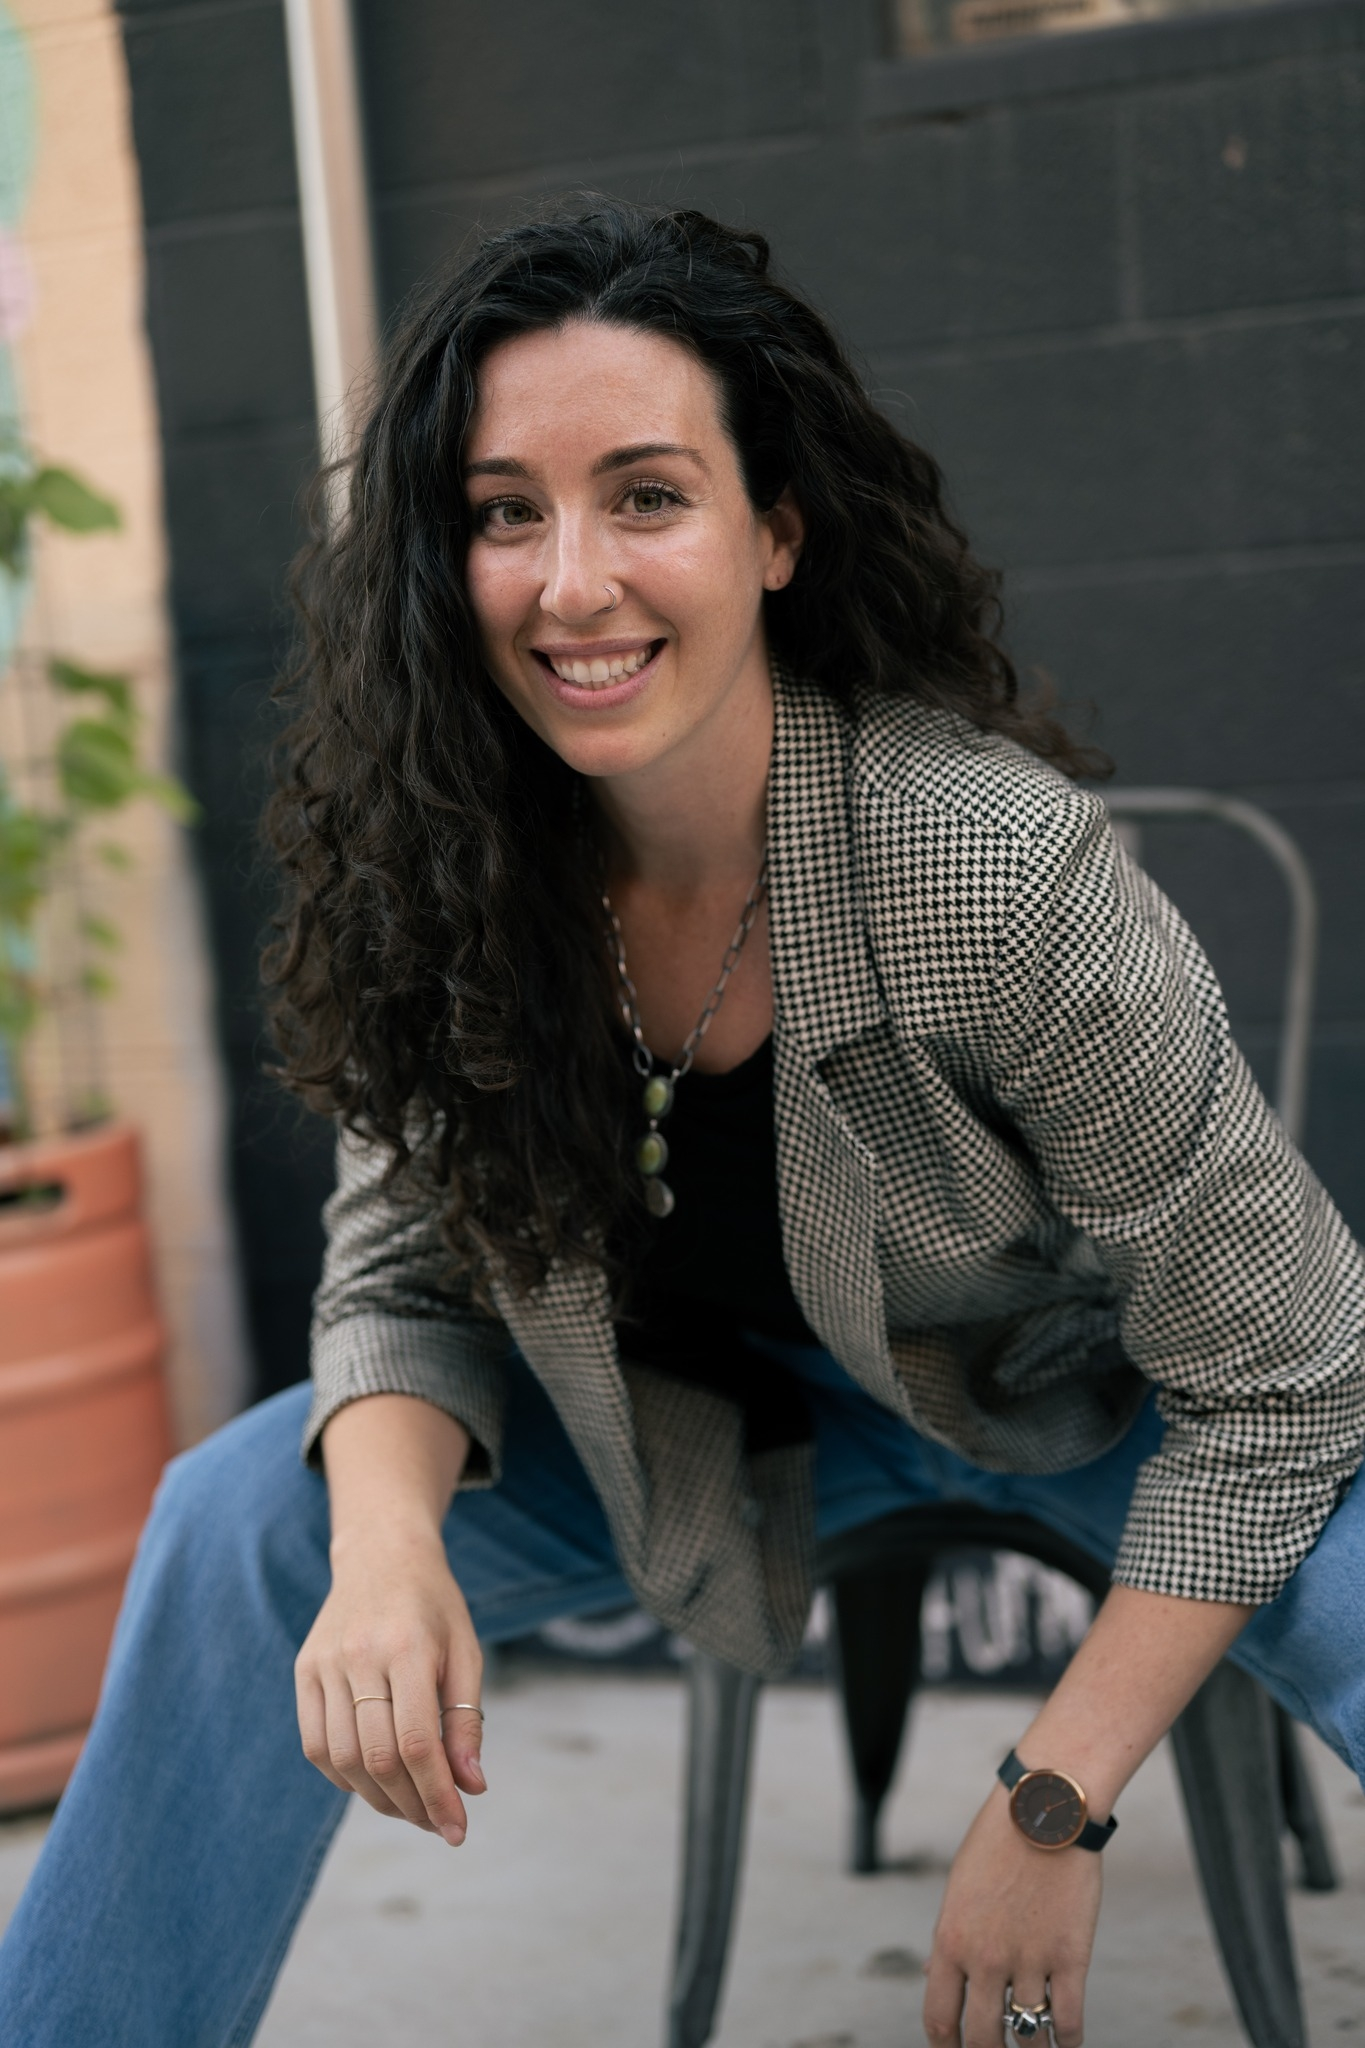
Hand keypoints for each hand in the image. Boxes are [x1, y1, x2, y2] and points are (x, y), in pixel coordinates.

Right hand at [294, 1522, 486, 1845]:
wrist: (382, 1554)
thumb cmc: (434, 1607)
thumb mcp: (466, 1652)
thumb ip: (467, 1720)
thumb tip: (471, 1788)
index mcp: (407, 1647)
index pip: (418, 1743)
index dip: (437, 1795)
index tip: (458, 1830)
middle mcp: (359, 1656)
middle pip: (379, 1758)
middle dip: (412, 1805)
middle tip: (439, 1823)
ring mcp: (324, 1664)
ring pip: (344, 1760)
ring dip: (379, 1799)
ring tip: (412, 1807)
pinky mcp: (304, 1671)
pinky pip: (316, 1745)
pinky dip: (345, 1777)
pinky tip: (375, 1782)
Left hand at [923, 1785, 1099, 2046]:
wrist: (1045, 1808)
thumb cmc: (998, 1843)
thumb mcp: (959, 1888)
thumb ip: (949, 1938)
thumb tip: (931, 1973)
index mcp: (950, 1941)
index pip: (939, 2019)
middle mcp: (986, 1959)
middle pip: (984, 2039)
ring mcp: (1030, 1961)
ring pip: (1028, 2038)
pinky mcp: (1071, 1957)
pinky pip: (1068, 2023)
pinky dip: (1067, 2044)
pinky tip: (1066, 2044)